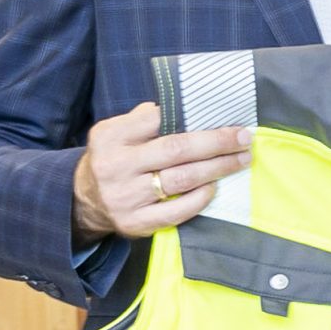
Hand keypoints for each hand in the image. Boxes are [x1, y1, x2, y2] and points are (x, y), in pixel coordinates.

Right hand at [72, 102, 252, 242]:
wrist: (86, 201)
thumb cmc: (116, 159)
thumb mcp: (117, 133)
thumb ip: (146, 119)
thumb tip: (191, 108)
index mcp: (111, 137)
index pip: (157, 119)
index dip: (193, 117)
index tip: (226, 117)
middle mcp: (115, 165)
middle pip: (177, 149)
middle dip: (217, 142)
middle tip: (244, 138)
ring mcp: (125, 196)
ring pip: (182, 179)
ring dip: (218, 168)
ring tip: (241, 159)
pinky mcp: (135, 222)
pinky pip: (178, 210)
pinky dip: (201, 197)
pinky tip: (216, 186)